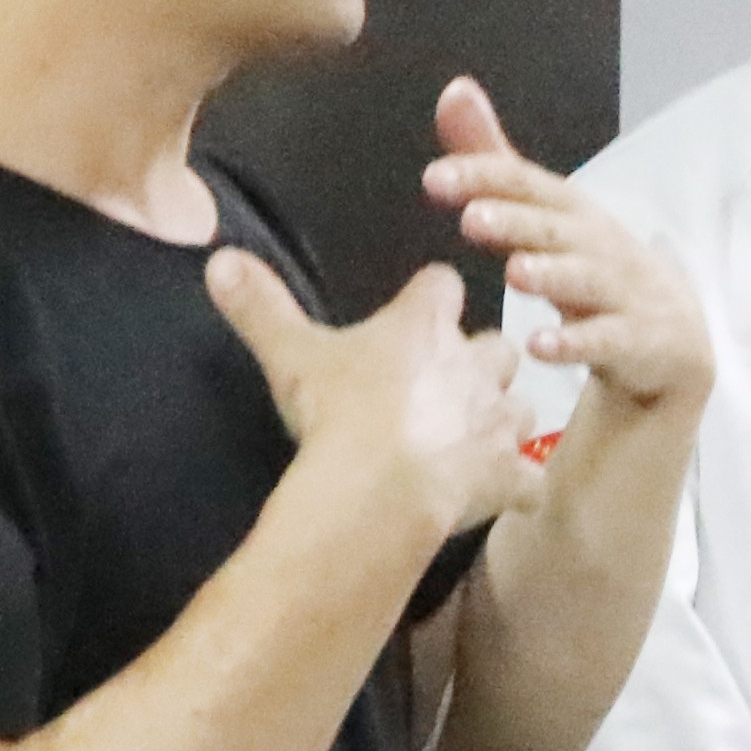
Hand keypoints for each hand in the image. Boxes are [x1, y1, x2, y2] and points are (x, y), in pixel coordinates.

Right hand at [207, 252, 538, 545]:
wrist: (378, 487)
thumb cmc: (336, 413)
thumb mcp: (289, 354)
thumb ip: (260, 307)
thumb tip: (221, 259)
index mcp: (424, 326)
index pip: (441, 285)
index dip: (431, 296)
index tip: (419, 306)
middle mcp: (474, 364)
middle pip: (497, 344)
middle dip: (479, 359)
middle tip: (447, 380)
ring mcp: (497, 421)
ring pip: (523, 405)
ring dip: (502, 416)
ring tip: (475, 433)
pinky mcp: (507, 475)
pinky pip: (529, 479)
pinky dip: (519, 484)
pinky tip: (503, 491)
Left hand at [427, 81, 709, 434]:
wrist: (673, 335)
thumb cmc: (595, 265)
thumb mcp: (548, 212)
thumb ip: (496, 160)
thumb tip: (454, 90)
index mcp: (570, 210)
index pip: (526, 184)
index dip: (483, 178)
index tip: (434, 178)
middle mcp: (598, 243)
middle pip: (556, 228)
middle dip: (516, 221)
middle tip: (472, 219)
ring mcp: (622, 291)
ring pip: (584, 279)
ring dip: (551, 274)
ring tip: (516, 273)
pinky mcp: (636, 339)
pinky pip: (605, 341)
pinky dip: (575, 343)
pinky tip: (539, 347)